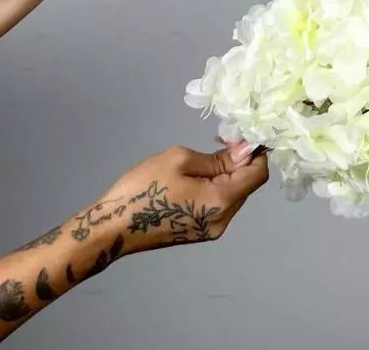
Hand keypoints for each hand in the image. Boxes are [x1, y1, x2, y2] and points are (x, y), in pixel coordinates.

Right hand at [72, 143, 268, 254]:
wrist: (111, 228)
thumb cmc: (143, 189)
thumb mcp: (179, 160)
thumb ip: (217, 158)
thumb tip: (245, 152)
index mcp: (221, 202)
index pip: (258, 174)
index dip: (255, 152)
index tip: (238, 137)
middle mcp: (222, 220)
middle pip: (247, 185)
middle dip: (240, 161)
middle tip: (220, 141)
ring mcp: (210, 230)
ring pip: (233, 195)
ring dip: (227, 174)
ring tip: (203, 158)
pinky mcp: (198, 232)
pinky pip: (218, 204)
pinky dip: (216, 187)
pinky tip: (197, 176)